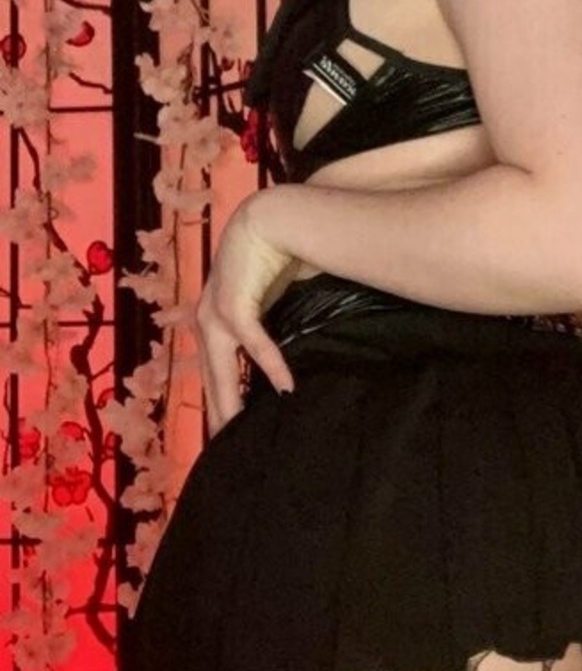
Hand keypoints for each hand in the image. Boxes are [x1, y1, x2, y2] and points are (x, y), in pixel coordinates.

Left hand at [195, 193, 296, 436]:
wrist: (273, 217)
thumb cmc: (275, 259)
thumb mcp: (270, 304)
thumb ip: (271, 332)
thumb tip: (286, 369)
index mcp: (213, 323)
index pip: (214, 374)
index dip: (219, 405)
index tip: (229, 438)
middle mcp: (206, 321)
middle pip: (212, 381)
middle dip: (220, 417)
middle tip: (228, 452)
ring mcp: (215, 313)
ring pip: (222, 369)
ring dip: (233, 402)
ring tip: (244, 433)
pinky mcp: (233, 302)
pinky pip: (252, 341)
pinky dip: (269, 363)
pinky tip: (285, 385)